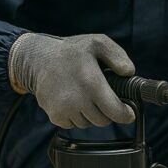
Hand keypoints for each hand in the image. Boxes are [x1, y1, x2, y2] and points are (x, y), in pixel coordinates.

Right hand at [8, 33, 135, 127]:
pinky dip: (77, 117)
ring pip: (88, 124)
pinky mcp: (55, 116)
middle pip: (103, 120)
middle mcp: (77, 100)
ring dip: (91, 115)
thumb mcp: (97, 43)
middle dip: (107, 112)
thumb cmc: (71, 51)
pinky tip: (74, 101)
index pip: (115, 111)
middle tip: (104, 98)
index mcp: (91, 83)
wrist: (38, 59)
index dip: (125, 115)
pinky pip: (74, 125)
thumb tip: (128, 73)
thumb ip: (117, 56)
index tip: (129, 113)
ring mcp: (65, 110)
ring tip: (86, 96)